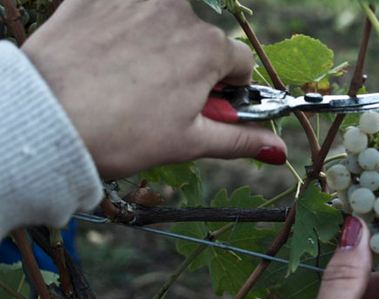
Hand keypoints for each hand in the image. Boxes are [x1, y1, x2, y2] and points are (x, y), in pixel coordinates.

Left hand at [21, 0, 286, 178]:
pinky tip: (102, 58)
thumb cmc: (121, 136)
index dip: (224, 91)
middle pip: (200, 42)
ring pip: (162, 23)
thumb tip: (278, 148)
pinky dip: (119, 29)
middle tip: (156, 102)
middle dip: (188, 68)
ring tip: (124, 82)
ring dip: (155, 46)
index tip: (201, 108)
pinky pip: (123, 9)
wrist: (44, 120)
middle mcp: (178, 12)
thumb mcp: (189, 143)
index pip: (238, 65)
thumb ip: (241, 139)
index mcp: (208, 49)